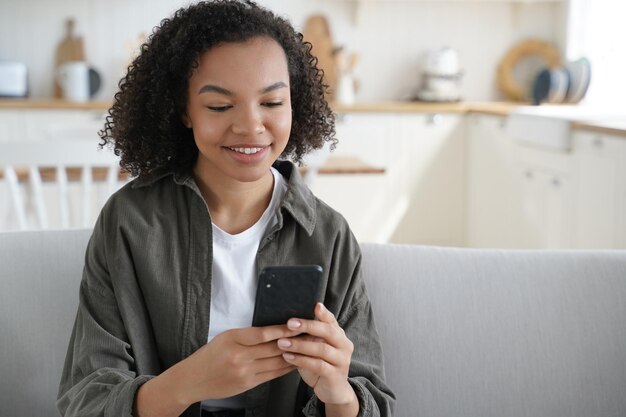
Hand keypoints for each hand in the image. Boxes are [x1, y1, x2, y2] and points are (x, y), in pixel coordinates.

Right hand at [179, 325, 298, 401]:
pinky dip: (285, 367)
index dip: (282, 330)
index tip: (296, 325)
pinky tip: (295, 362)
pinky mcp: (248, 383)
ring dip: (294, 355)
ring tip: (308, 348)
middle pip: (272, 348)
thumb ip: (247, 334)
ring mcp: (244, 371)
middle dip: (293, 341)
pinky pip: (272, 374)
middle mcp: (239, 355)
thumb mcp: (226, 337)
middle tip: (309, 335)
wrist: (194, 379)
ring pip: (275, 362)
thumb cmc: (210, 355)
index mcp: (233, 339)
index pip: (263, 333)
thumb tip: (273, 330)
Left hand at [277, 303, 357, 410]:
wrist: (333, 391)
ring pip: (321, 349)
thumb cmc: (320, 364)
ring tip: (282, 343)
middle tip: (289, 323)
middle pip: (328, 331)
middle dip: (308, 326)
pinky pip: (318, 365)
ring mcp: (342, 360)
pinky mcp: (335, 375)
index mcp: (339, 335)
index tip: (314, 305)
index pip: (332, 320)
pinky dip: (301, 360)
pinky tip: (288, 357)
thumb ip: (309, 335)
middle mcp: (344, 345)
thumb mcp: (316, 347)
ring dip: (300, 345)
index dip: (324, 313)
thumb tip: (289, 321)